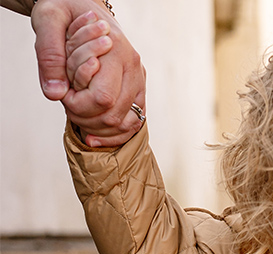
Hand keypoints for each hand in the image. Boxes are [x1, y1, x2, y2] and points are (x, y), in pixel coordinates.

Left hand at [31, 0, 144, 146]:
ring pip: (125, 124)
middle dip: (85, 118)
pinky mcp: (138, 93)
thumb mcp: (48, 20)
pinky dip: (114, 136)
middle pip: (113, 115)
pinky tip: (93, 138)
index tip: (62, 92)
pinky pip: (133, 125)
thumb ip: (49, 55)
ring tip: (78, 118)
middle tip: (67, 104)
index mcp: (117, 49)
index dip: (79, 105)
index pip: (103, 97)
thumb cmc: (64, 10)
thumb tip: (55, 94)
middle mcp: (134, 68)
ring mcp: (139, 82)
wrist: (83, 6)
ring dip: (98, 129)